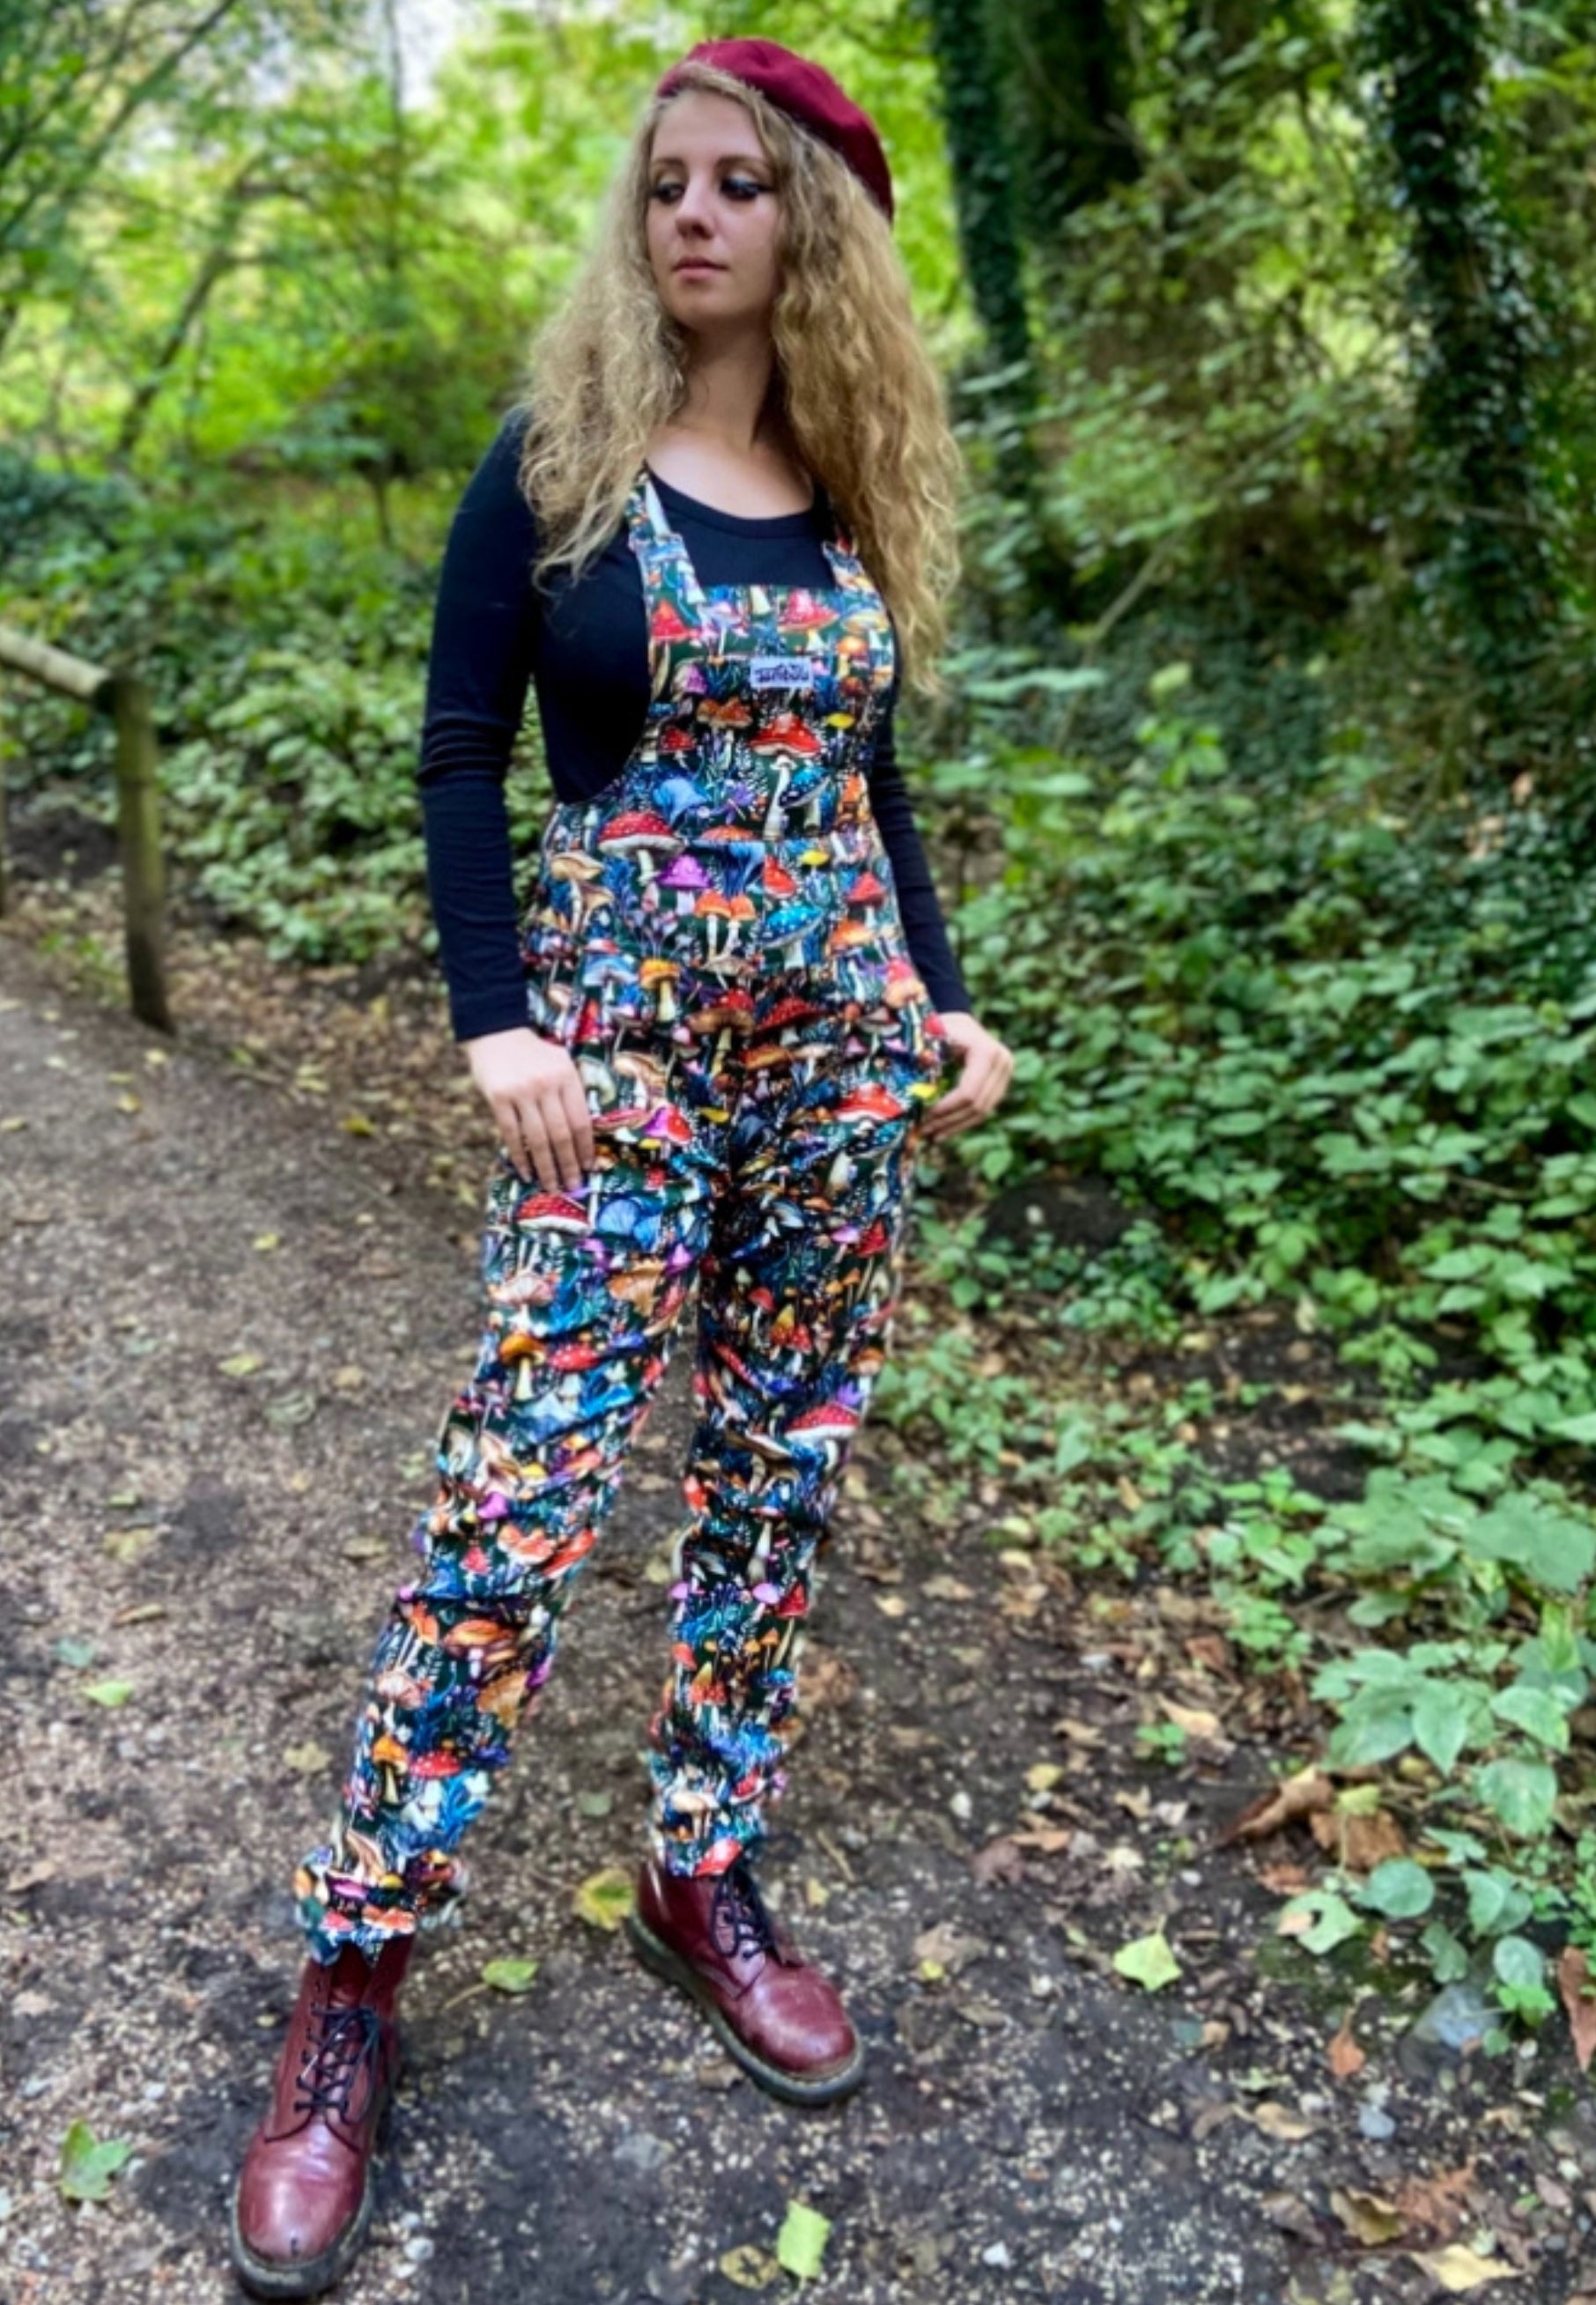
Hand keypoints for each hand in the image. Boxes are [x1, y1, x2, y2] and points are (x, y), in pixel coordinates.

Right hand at [465, 1026, 594, 1193]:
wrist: (497, 1033)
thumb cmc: (534, 1053)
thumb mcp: (561, 1063)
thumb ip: (572, 1092)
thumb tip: (584, 1134)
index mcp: (567, 1077)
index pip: (580, 1120)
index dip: (585, 1148)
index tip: (589, 1167)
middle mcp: (546, 1085)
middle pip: (561, 1134)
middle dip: (568, 1164)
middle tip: (573, 1185)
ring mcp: (521, 1092)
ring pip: (537, 1139)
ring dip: (546, 1167)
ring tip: (552, 1185)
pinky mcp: (498, 1098)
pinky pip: (512, 1135)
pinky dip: (520, 1157)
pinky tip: (527, 1172)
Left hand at [920, 1010, 1013, 1142]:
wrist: (957, 1022)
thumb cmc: (940, 1027)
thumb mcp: (930, 1041)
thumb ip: (925, 1065)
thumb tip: (917, 1098)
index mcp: (986, 1052)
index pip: (968, 1091)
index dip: (946, 1109)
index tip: (924, 1118)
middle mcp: (1003, 1062)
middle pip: (978, 1104)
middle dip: (950, 1120)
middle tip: (925, 1131)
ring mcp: (1005, 1073)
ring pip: (983, 1110)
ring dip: (956, 1125)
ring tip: (932, 1135)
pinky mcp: (1001, 1083)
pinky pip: (984, 1107)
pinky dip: (963, 1120)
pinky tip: (944, 1130)